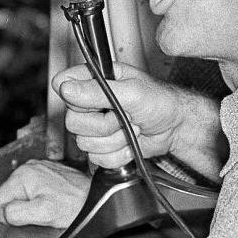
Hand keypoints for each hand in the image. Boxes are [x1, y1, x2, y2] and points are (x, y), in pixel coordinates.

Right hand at [0, 159, 89, 228]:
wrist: (95, 198)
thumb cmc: (74, 206)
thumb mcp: (42, 215)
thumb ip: (16, 214)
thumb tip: (2, 214)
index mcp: (23, 176)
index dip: (9, 216)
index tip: (26, 217)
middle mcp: (29, 168)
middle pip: (8, 197)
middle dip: (20, 209)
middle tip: (40, 213)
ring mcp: (38, 168)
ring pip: (20, 194)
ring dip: (29, 204)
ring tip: (48, 207)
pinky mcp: (47, 172)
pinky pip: (32, 190)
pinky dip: (38, 198)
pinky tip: (51, 201)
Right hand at [52, 62, 187, 168]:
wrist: (174, 128)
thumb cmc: (159, 101)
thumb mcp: (131, 92)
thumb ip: (98, 91)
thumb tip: (66, 88)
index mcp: (95, 79)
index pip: (62, 85)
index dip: (76, 98)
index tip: (99, 103)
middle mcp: (90, 101)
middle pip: (72, 121)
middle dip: (104, 125)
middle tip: (125, 116)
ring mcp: (94, 125)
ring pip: (84, 143)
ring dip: (115, 140)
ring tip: (131, 128)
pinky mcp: (101, 146)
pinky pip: (96, 158)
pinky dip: (117, 154)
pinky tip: (129, 143)